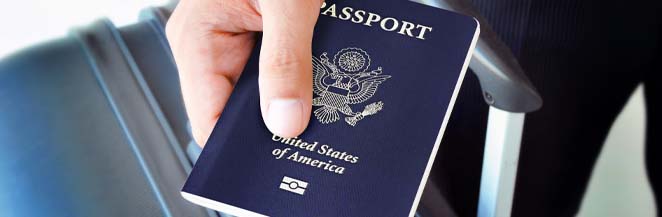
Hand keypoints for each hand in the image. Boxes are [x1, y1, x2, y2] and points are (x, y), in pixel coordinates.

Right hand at [166, 0, 321, 145]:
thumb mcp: (288, 5)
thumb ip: (285, 61)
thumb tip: (285, 121)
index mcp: (196, 40)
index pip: (208, 121)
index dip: (241, 144)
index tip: (276, 155)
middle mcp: (207, 44)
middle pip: (237, 109)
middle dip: (276, 118)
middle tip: (313, 122)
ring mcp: (230, 39)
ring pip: (261, 91)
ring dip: (290, 95)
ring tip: (321, 90)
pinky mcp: (255, 33)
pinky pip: (275, 69)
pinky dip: (299, 75)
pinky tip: (321, 71)